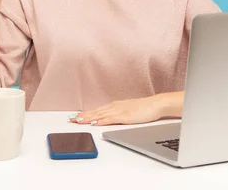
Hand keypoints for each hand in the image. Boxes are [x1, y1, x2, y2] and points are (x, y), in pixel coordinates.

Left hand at [69, 92, 183, 125]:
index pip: (97, 110)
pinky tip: (94, 123)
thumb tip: (111, 118)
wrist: (156, 104)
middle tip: (71, 119)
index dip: (86, 113)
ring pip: (100, 115)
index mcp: (115, 106)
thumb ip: (119, 114)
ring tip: (78, 121)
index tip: (76, 116)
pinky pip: (111, 119)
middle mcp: (115, 107)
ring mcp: (119, 111)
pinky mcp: (125, 116)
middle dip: (82, 116)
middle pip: (95, 112)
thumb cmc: (145, 108)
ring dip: (88, 118)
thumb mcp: (129, 110)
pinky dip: (101, 120)